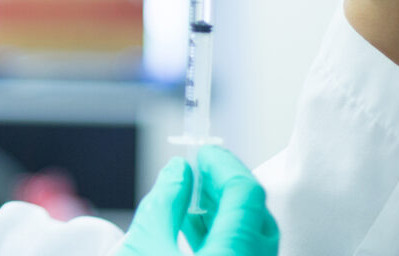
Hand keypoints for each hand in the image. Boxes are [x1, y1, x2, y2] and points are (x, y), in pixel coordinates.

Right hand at [116, 147, 278, 254]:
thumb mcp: (143, 246)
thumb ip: (164, 204)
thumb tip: (178, 171)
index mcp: (231, 255)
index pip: (246, 194)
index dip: (224, 165)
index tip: (203, 152)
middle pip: (255, 215)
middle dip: (226, 185)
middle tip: (200, 168)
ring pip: (250, 237)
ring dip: (223, 209)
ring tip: (192, 192)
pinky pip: (241, 252)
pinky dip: (221, 233)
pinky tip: (193, 223)